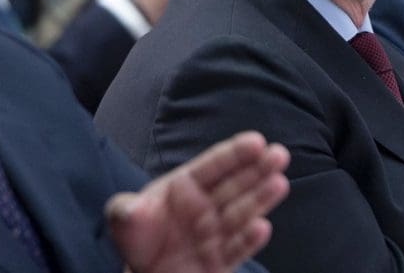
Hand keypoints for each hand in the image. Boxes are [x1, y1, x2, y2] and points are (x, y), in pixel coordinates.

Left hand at [106, 131, 289, 272]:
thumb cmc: (138, 238)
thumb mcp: (124, 220)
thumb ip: (125, 211)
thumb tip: (132, 210)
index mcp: (186, 186)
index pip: (214, 165)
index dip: (235, 153)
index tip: (256, 141)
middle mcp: (207, 206)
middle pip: (235, 185)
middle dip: (258, 169)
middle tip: (279, 155)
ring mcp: (216, 232)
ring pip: (242, 212)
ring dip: (261, 198)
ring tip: (279, 183)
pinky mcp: (220, 261)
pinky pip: (236, 248)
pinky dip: (249, 239)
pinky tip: (261, 227)